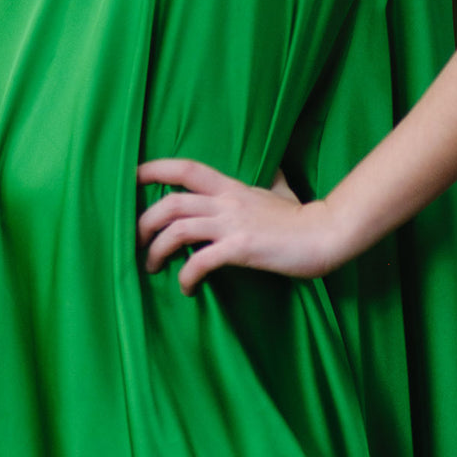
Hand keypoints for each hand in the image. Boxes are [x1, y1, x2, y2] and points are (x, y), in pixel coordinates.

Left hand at [135, 157, 342, 294]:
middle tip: (137, 242)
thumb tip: (276, 169)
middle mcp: (227, 202)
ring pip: (178, 230)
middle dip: (144, 222)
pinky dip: (186, 276)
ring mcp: (232, 224)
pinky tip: (187, 288)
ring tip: (152, 267)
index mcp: (231, 187)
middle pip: (170, 202)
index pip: (185, 168)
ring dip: (157, 250)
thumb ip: (272, 180)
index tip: (130, 177)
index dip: (154, 169)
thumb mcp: (283, 191)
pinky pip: (200, 261)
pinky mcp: (241, 248)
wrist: (326, 234)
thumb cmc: (303, 217)